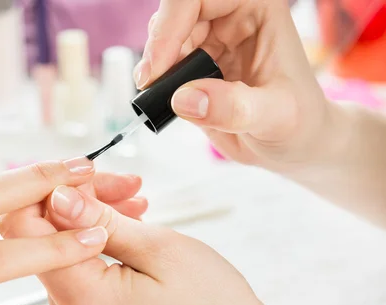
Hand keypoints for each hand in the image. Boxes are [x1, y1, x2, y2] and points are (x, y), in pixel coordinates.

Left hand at [0, 184, 384, 304]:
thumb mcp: (157, 248)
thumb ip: (98, 220)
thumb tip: (55, 195)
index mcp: (80, 297)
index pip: (24, 228)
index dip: (50, 189)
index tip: (87, 172)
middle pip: (44, 236)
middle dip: (79, 199)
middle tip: (126, 183)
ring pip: (65, 250)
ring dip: (94, 218)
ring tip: (138, 202)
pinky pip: (82, 269)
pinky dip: (100, 242)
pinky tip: (131, 225)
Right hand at [135, 0, 335, 171]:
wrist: (293, 146)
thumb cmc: (298, 124)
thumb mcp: (275, 117)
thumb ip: (233, 108)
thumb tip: (184, 99)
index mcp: (256, 9)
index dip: (173, 25)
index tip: (159, 67)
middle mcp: (230, 19)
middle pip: (175, 14)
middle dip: (158, 47)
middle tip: (150, 84)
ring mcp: (209, 42)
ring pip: (163, 37)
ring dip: (154, 65)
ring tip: (157, 93)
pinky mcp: (194, 68)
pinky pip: (162, 64)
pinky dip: (155, 81)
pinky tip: (160, 98)